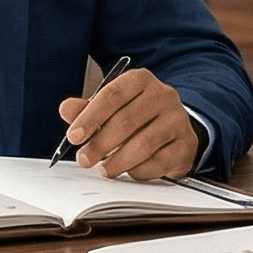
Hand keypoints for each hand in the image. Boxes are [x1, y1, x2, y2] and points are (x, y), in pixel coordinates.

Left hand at [57, 69, 198, 179]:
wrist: (174, 129)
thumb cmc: (137, 117)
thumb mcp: (110, 109)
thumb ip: (87, 109)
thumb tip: (66, 109)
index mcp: (140, 80)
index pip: (113, 94)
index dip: (90, 117)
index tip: (73, 136)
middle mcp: (163, 96)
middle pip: (127, 121)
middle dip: (100, 143)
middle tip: (84, 159)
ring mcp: (178, 120)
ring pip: (144, 144)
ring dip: (118, 161)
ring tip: (104, 170)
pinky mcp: (186, 144)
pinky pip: (160, 162)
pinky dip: (139, 171)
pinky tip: (129, 172)